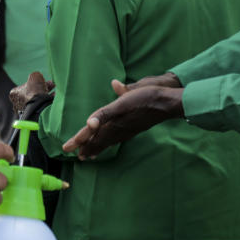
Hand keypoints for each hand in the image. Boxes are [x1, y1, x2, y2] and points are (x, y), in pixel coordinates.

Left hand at [10, 71, 53, 114]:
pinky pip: (41, 105)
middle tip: (51, 84)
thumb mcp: (35, 76)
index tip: (42, 80)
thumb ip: (35, 75)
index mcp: (14, 94)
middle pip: (32, 92)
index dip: (34, 82)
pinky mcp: (33, 114)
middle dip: (42, 87)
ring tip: (54, 89)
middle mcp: (17, 103)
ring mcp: (25, 110)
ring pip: (37, 98)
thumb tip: (38, 76)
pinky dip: (47, 100)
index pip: (24, 86)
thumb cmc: (34, 91)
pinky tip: (54, 96)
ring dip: (46, 93)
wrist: (39, 106)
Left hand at [62, 74, 183, 159]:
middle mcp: (120, 126)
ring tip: (85, 156)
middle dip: (85, 146)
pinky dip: (106, 145)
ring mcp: (126, 130)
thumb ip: (123, 91)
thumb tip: (115, 83)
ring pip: (107, 142)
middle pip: (99, 138)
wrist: (167, 104)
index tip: (72, 143)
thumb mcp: (136, 91)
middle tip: (73, 154)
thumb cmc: (150, 96)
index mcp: (118, 115)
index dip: (83, 135)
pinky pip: (115, 141)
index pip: (95, 127)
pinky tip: (104, 146)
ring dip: (95, 148)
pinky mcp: (131, 131)